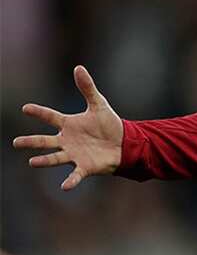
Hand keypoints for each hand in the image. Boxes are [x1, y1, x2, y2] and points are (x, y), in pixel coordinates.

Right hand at [15, 65, 122, 189]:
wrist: (123, 143)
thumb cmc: (108, 124)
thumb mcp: (99, 104)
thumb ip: (87, 88)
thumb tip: (78, 67)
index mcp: (69, 124)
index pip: (50, 117)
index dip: (39, 112)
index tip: (26, 107)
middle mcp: (67, 140)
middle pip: (45, 141)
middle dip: (31, 141)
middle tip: (16, 142)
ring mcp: (74, 154)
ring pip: (55, 158)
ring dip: (44, 160)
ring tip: (32, 161)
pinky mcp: (85, 167)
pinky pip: (75, 175)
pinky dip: (70, 181)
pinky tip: (64, 187)